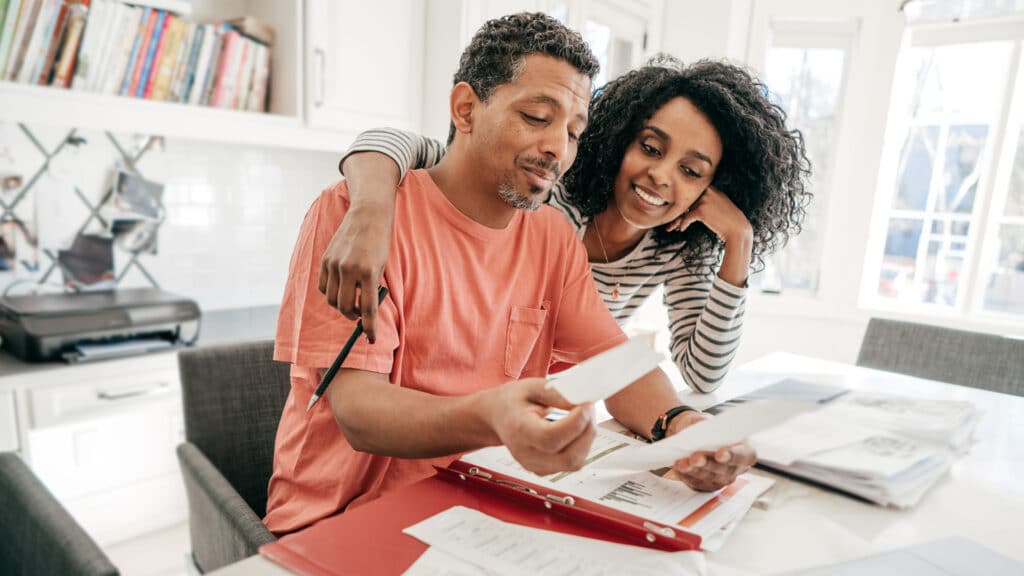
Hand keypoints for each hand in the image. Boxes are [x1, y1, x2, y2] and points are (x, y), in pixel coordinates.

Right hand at [318, 202, 391, 341]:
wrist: (368, 214)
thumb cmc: (380, 241)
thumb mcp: (382, 265)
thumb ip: (372, 286)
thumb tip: (363, 307)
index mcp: (368, 272)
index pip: (368, 308)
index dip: (369, 327)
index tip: (370, 339)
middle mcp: (349, 269)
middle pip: (345, 307)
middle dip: (353, 316)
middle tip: (360, 315)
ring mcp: (334, 264)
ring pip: (332, 299)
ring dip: (342, 306)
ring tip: (352, 302)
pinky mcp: (325, 259)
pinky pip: (323, 286)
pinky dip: (331, 294)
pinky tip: (340, 290)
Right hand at [482, 378, 596, 475]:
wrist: (497, 417)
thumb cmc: (512, 402)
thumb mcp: (532, 387)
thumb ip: (557, 394)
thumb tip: (582, 401)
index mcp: (519, 430)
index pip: (551, 438)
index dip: (576, 423)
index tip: (586, 405)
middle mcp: (526, 454)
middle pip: (568, 458)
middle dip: (587, 432)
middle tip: (589, 410)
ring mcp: (535, 466)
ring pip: (574, 463)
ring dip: (586, 439)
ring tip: (583, 417)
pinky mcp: (544, 470)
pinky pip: (572, 463)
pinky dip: (581, 446)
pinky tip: (575, 429)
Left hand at [666, 411, 756, 491]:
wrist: (691, 436)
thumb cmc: (704, 428)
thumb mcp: (706, 421)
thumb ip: (707, 426)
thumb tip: (702, 430)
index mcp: (744, 449)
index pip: (744, 455)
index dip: (733, 455)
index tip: (720, 453)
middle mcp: (735, 468)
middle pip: (724, 470)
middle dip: (708, 464)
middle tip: (696, 458)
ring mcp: (721, 479)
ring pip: (708, 477)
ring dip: (694, 470)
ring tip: (683, 463)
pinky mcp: (706, 485)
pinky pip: (696, 482)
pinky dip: (686, 474)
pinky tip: (679, 467)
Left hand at [667, 186, 752, 286]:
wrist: (738, 229)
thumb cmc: (728, 220)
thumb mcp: (719, 204)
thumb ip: (707, 200)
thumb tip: (691, 206)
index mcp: (712, 189)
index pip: (692, 193)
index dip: (684, 203)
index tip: (678, 211)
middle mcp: (708, 191)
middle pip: (686, 200)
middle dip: (677, 211)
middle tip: (671, 221)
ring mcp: (704, 200)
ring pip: (684, 209)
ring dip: (677, 219)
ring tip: (673, 227)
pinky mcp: (701, 210)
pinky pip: (686, 217)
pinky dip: (683, 224)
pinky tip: (682, 229)